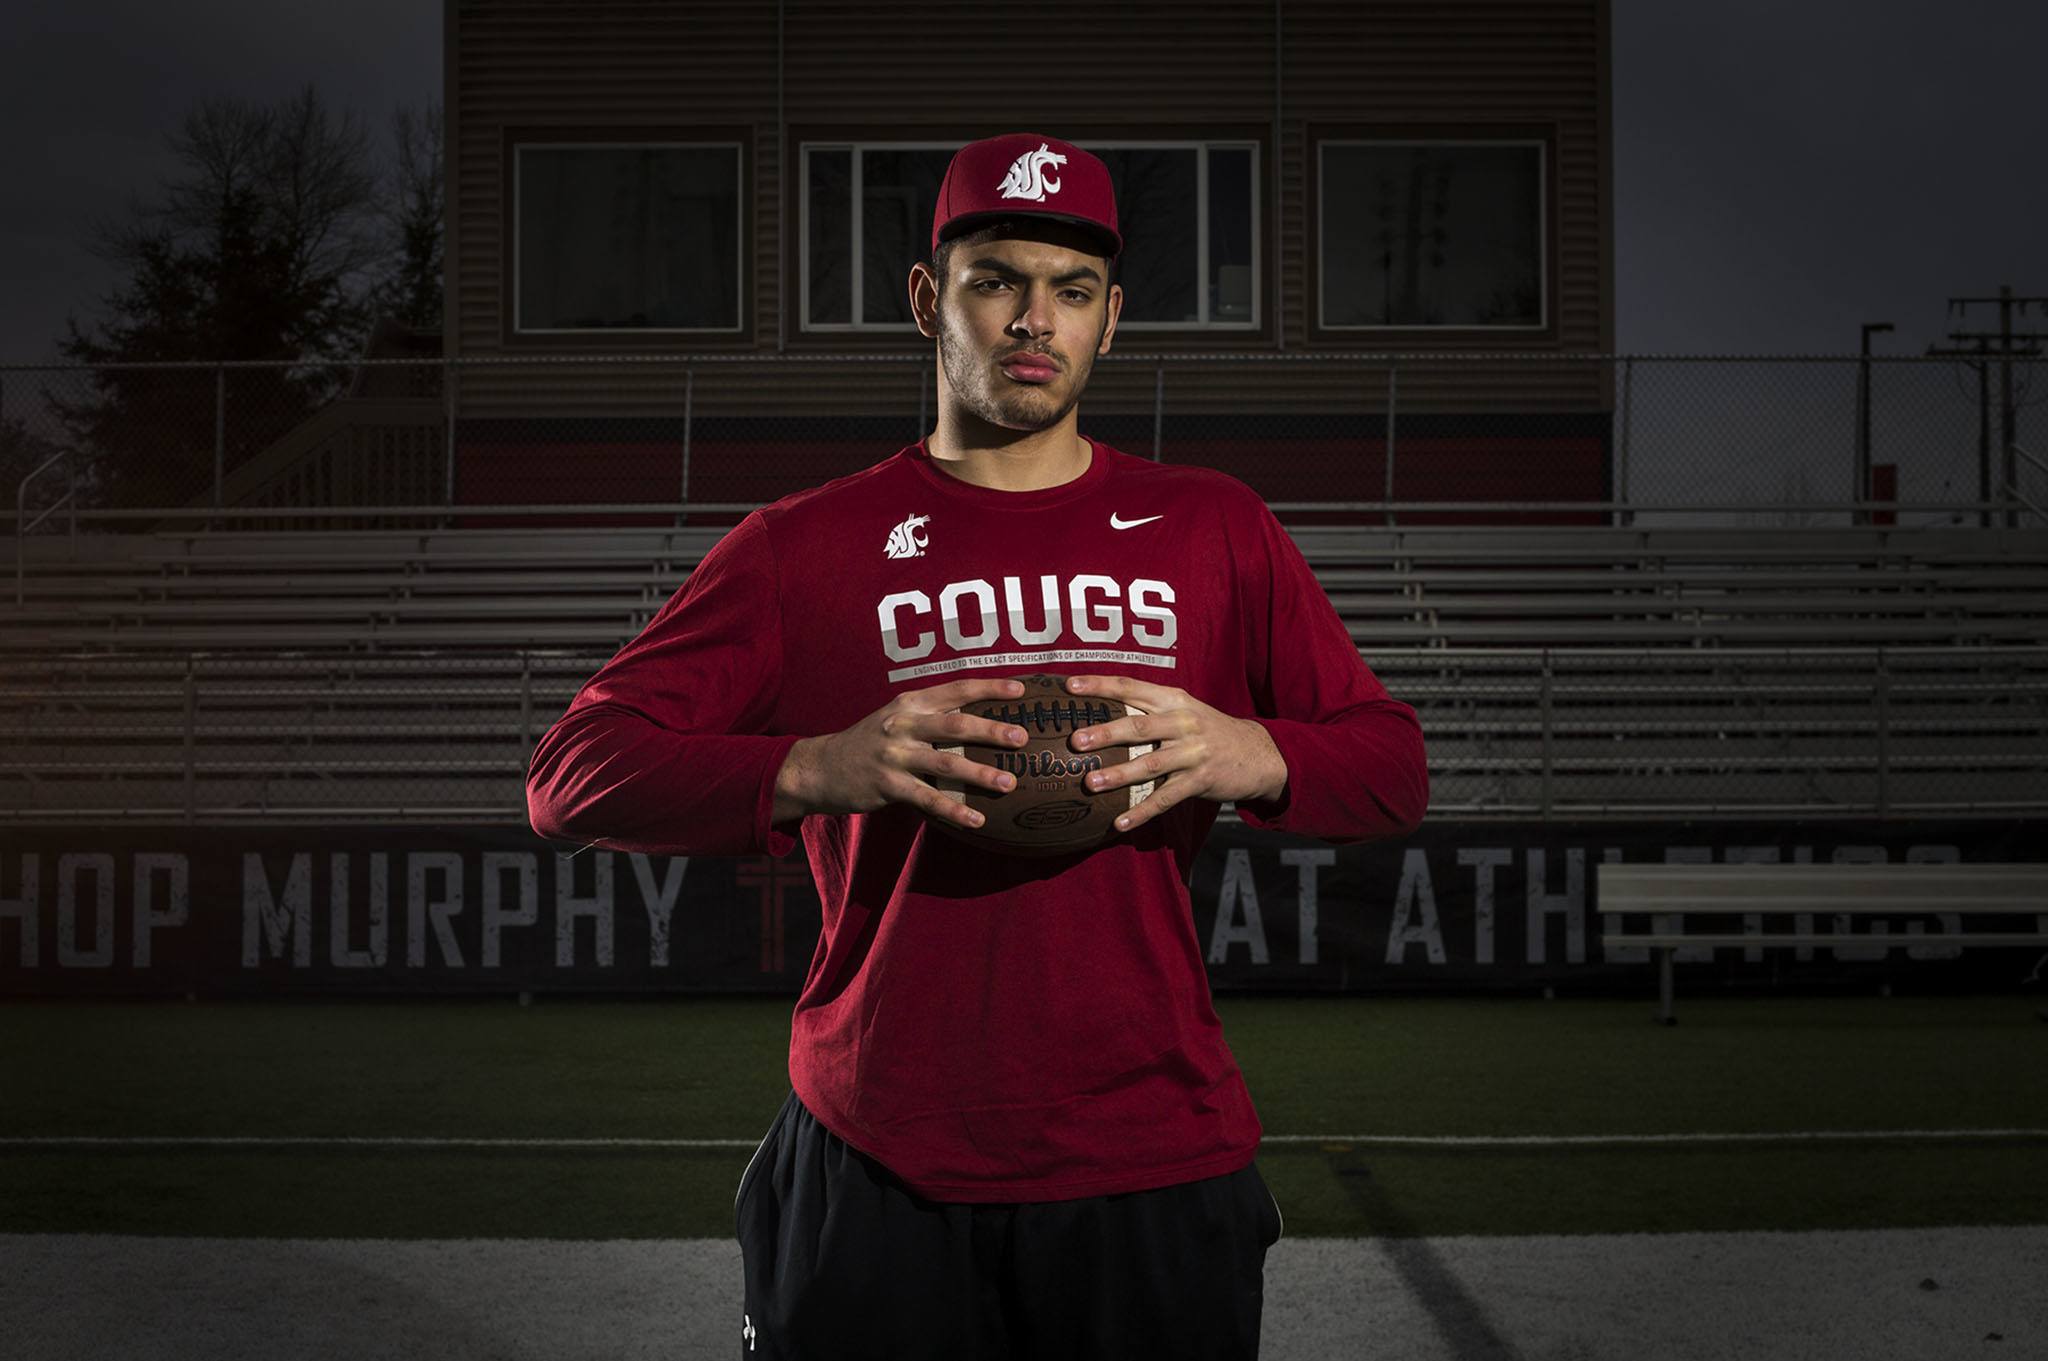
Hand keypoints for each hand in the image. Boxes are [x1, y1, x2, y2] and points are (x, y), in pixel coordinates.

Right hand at [773, 676, 1031, 831]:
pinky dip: (954, 810)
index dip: (988, 688)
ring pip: (945, 762)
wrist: (821, 767)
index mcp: (909, 703)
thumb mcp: (896, 718)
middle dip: (991, 729)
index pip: (955, 690)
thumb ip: (931, 716)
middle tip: (1022, 736)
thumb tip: (980, 718)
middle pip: (954, 724)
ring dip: (980, 773)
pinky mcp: (887, 785)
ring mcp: (894, 755)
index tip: (1020, 689)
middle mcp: (903, 725)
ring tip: (1009, 783)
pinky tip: (977, 820)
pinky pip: (928, 799)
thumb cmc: (869, 742)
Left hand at [1062, 674, 1287, 833]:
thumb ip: (1148, 709)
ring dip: (1119, 774)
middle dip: (1105, 733)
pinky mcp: (1200, 781)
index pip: (1131, 687)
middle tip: (1076, 741)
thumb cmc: (1208, 730)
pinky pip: (1166, 798)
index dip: (1100, 685)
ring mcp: (1193, 752)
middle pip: (1139, 727)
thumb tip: (1098, 711)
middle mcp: (1183, 722)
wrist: (1258, 753)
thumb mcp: (1184, 709)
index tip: (1070, 685)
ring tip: (1091, 783)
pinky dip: (1142, 812)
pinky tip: (1120, 823)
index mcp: (1174, 699)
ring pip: (1150, 763)